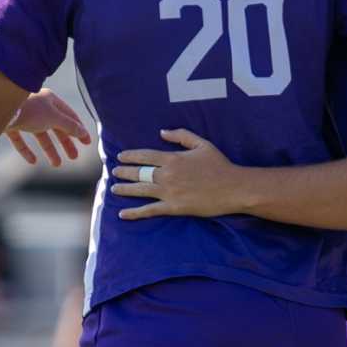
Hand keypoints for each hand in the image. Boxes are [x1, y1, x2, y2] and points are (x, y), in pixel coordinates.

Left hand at [6, 91, 91, 168]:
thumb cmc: (30, 109)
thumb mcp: (54, 118)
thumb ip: (69, 126)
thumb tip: (83, 132)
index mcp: (50, 100)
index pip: (69, 115)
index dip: (78, 129)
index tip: (87, 143)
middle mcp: (37, 106)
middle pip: (55, 126)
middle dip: (65, 143)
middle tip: (74, 157)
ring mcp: (22, 115)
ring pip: (39, 134)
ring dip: (49, 149)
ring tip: (57, 165)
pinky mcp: (8, 124)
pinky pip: (20, 139)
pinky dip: (27, 150)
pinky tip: (33, 161)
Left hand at [110, 131, 246, 219]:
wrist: (233, 188)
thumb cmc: (220, 165)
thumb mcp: (202, 144)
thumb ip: (181, 136)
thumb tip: (162, 132)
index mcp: (172, 159)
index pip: (145, 156)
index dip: (130, 156)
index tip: (121, 157)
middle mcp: (167, 175)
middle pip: (139, 173)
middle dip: (124, 172)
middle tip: (115, 172)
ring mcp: (169, 192)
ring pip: (140, 190)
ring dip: (124, 189)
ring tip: (114, 188)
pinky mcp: (174, 207)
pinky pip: (149, 210)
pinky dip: (135, 213)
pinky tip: (122, 214)